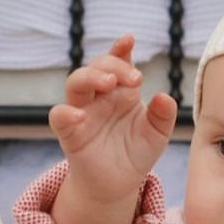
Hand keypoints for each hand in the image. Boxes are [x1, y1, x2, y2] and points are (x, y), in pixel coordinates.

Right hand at [49, 35, 178, 205]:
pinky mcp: (70, 133)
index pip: (118, 62)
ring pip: (75, 82)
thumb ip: (163, 115)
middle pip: (96, 67)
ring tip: (109, 83)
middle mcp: (99, 97)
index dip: (120, 49)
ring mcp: (82, 112)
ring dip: (90, 77)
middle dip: (112, 65)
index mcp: (121, 92)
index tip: (129, 39)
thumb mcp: (157, 134)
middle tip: (134, 78)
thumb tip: (164, 96)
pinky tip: (81, 115)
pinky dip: (66, 113)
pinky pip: (59, 116)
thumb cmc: (135, 153)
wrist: (119, 184)